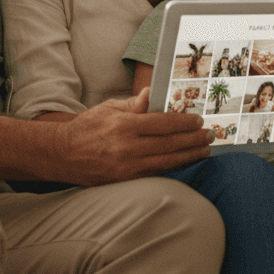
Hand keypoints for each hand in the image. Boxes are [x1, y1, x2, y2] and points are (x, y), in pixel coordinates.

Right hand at [57, 88, 211, 184]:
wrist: (63, 154)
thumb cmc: (87, 128)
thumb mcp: (108, 108)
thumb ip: (134, 104)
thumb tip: (152, 93)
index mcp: (124, 126)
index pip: (163, 123)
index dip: (184, 122)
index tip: (198, 120)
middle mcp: (127, 148)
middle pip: (170, 144)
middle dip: (194, 139)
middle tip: (210, 135)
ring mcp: (127, 167)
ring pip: (167, 161)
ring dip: (189, 155)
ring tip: (204, 150)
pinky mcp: (126, 180)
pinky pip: (156, 173)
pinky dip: (174, 167)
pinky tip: (185, 161)